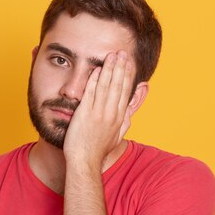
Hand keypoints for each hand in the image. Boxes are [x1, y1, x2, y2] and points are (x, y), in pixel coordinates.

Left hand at [63, 50, 133, 168]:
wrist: (85, 162)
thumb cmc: (98, 151)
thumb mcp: (117, 137)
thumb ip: (124, 123)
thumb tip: (129, 113)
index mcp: (119, 118)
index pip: (125, 92)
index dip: (128, 76)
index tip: (129, 63)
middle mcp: (111, 114)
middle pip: (117, 86)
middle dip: (121, 67)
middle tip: (122, 53)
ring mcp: (98, 113)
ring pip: (105, 86)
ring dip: (109, 69)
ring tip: (111, 56)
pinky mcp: (85, 114)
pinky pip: (90, 93)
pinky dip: (94, 81)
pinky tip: (96, 69)